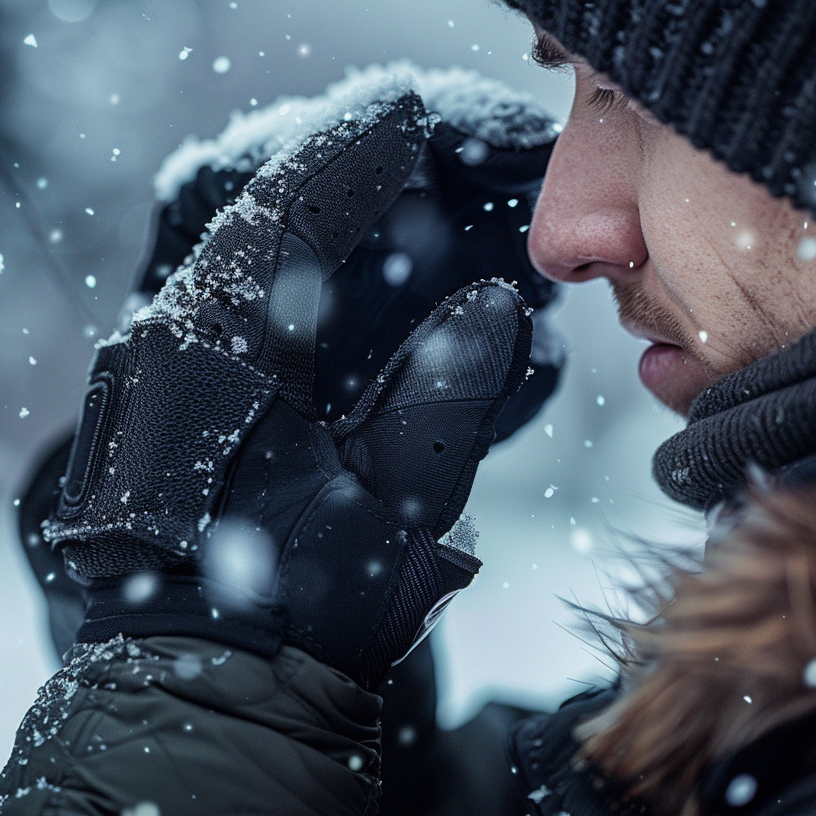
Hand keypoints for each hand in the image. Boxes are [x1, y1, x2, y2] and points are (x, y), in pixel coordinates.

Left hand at [46, 86, 531, 689]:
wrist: (212, 684)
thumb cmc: (298, 602)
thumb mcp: (392, 502)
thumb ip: (445, 395)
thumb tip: (495, 304)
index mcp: (213, 355)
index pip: (285, 217)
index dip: (354, 158)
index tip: (409, 113)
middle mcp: (166, 347)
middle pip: (258, 231)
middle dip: (336, 189)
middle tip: (403, 154)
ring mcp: (157, 372)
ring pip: (242, 271)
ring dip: (315, 239)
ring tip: (382, 210)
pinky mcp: (165, 402)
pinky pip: (232, 318)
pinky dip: (291, 293)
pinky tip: (339, 285)